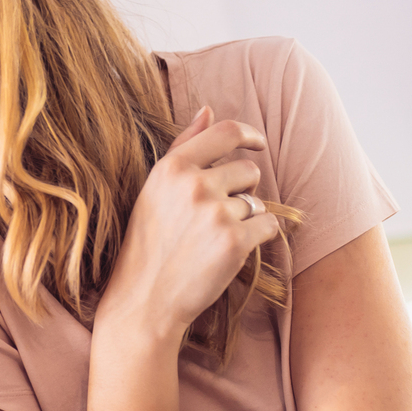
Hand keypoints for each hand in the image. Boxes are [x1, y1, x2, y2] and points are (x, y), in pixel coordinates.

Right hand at [98, 107, 283, 342]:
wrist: (144, 301)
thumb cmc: (148, 245)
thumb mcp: (154, 190)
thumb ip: (183, 146)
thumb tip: (208, 109)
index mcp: (172, 168)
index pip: (225, 132)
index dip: (249, 134)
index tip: (257, 143)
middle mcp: (194, 184)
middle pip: (247, 171)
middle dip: (242, 191)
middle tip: (215, 220)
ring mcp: (216, 213)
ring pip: (256, 202)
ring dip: (244, 220)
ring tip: (211, 242)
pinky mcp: (235, 242)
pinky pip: (268, 226)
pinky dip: (257, 239)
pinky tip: (228, 253)